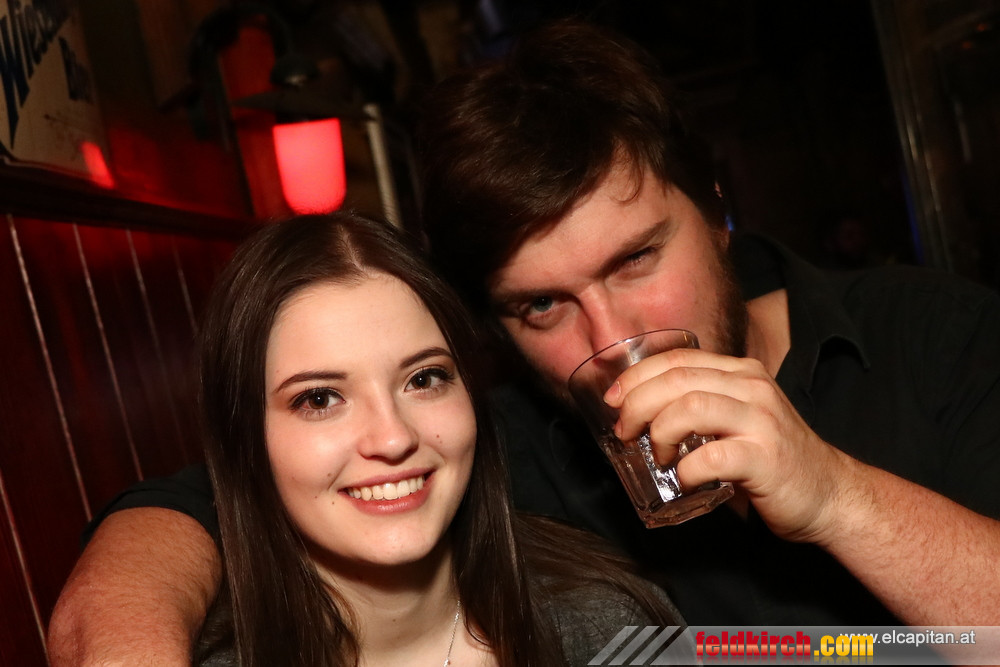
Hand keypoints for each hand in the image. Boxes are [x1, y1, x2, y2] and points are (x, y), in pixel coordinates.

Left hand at [605, 347, 853, 542]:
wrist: (830, 495)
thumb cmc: (773, 460)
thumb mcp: (737, 418)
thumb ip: (699, 407)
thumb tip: (638, 415)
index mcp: (741, 374)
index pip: (679, 359)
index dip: (638, 376)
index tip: (615, 399)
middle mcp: (752, 388)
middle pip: (678, 379)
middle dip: (637, 403)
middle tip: (625, 432)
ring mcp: (762, 421)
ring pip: (690, 407)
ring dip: (660, 432)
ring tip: (659, 456)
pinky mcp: (765, 459)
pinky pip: (710, 457)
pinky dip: (686, 470)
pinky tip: (685, 480)